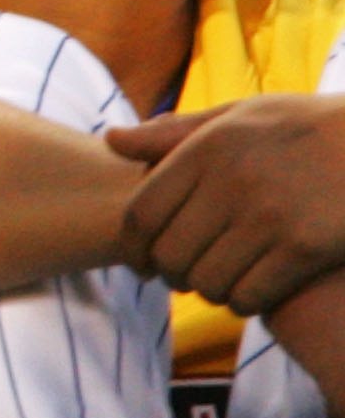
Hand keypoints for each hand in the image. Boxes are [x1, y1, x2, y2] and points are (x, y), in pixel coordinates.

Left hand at [107, 95, 344, 312]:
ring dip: (207, 291)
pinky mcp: (304, 247)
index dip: (134, 247)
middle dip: (169, 275)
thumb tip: (112, 141)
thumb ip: (174, 133)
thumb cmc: (305, 127)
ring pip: (208, 280)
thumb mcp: (239, 115)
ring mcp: (268, 216)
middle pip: (170, 253)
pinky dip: (243, 302)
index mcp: (207, 148)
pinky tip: (251, 293)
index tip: (140, 263)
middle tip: (180, 279)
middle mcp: (230, 182)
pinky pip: (251, 294)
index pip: (143, 211)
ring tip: (217, 285)